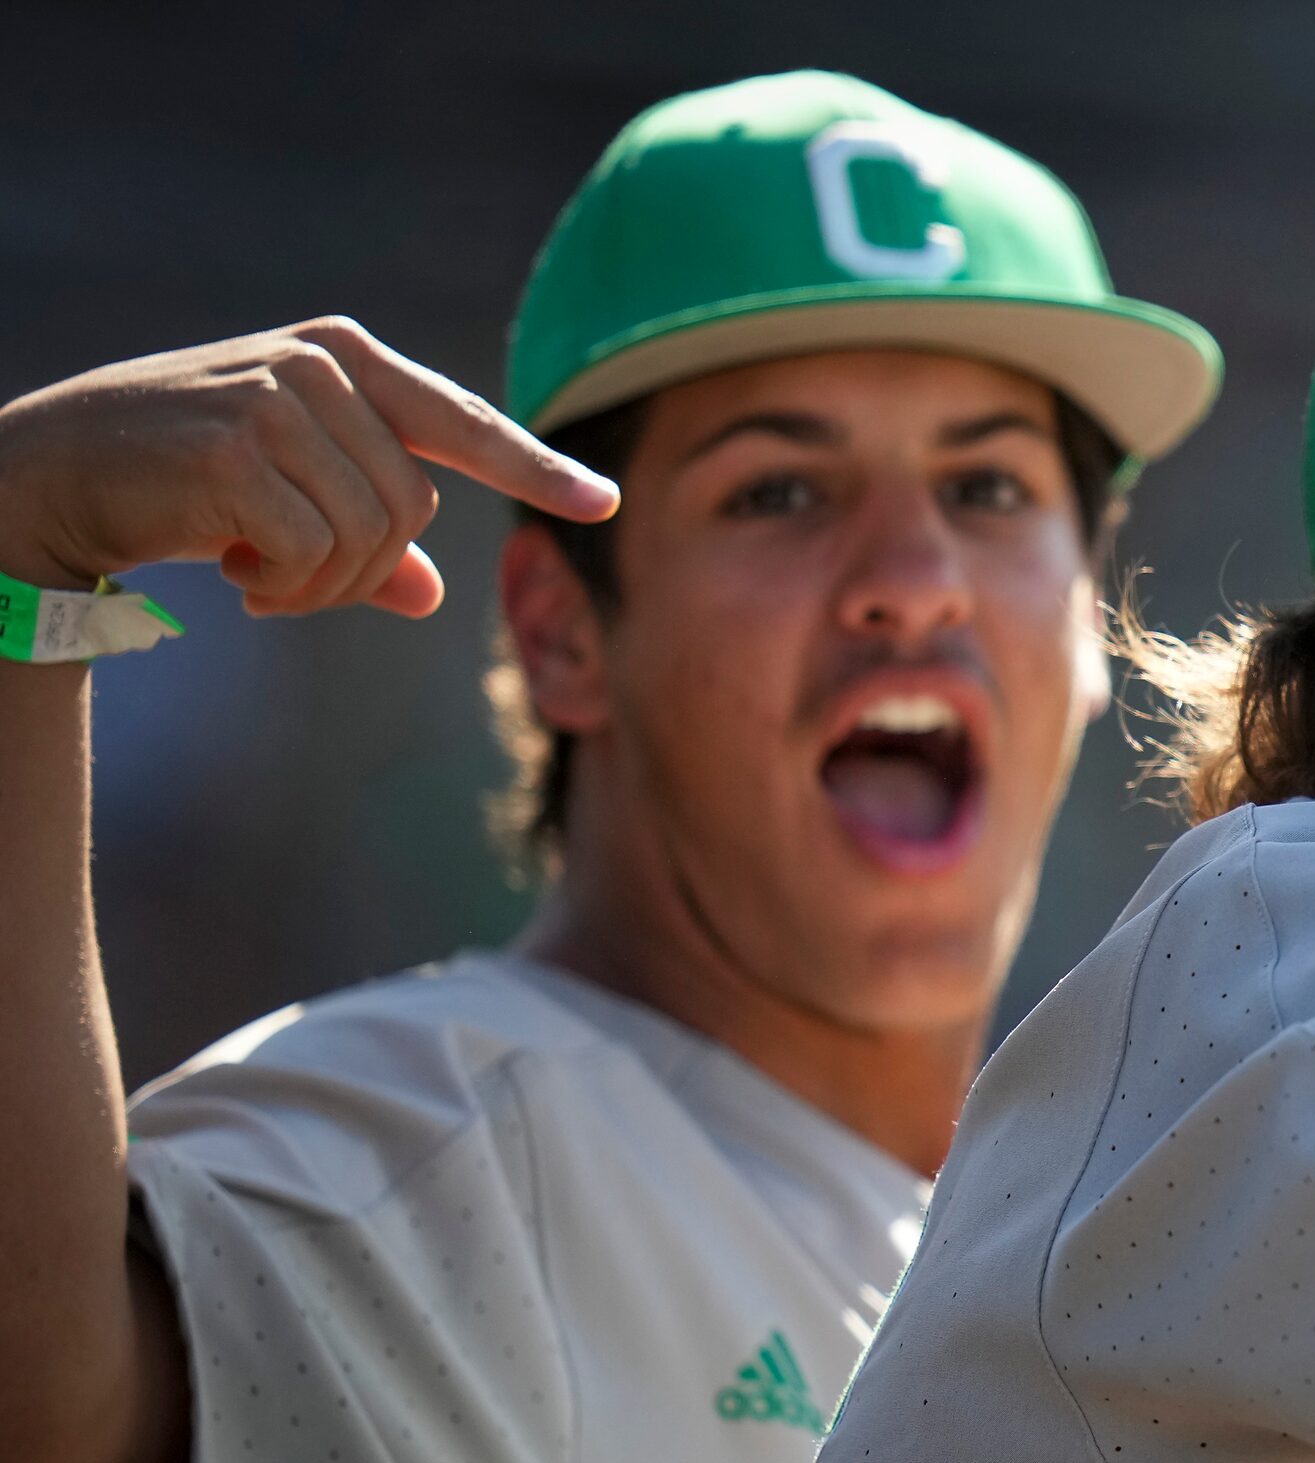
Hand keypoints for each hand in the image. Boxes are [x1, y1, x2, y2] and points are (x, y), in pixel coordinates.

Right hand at [0, 317, 617, 618]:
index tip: (604, 502)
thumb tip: (432, 596)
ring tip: (263, 579)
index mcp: (348, 358)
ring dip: (321, 588)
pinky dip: (289, 590)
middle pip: (416, 509)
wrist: (52, 472)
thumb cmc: (180, 482)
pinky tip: (239, 578)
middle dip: (364, 571)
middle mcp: (322, 365)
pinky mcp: (236, 448)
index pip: (463, 421)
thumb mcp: (286, 497)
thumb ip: (367, 540)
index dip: (536, 467)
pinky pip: (317, 555)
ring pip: (373, 537)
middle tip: (289, 582)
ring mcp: (278, 398)